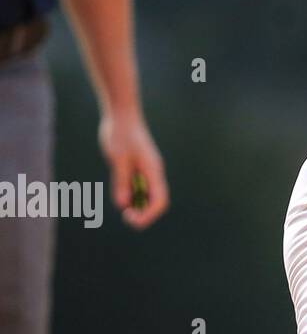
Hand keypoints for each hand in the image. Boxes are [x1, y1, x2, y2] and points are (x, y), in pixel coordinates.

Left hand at [98, 109, 169, 228]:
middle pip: (155, 201)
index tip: (130, 218)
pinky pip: (137, 188)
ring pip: (146, 196)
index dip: (149, 215)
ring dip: (136, 205)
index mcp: (153, 170)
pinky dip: (130, 196)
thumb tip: (123, 204)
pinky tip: (120, 194)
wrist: (121, 115)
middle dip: (143, 213)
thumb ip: (122, 181)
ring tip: (122, 205)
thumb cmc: (121, 134)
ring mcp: (146, 171)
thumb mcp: (119, 159)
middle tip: (126, 216)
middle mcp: (153, 173)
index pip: (159, 200)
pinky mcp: (137, 168)